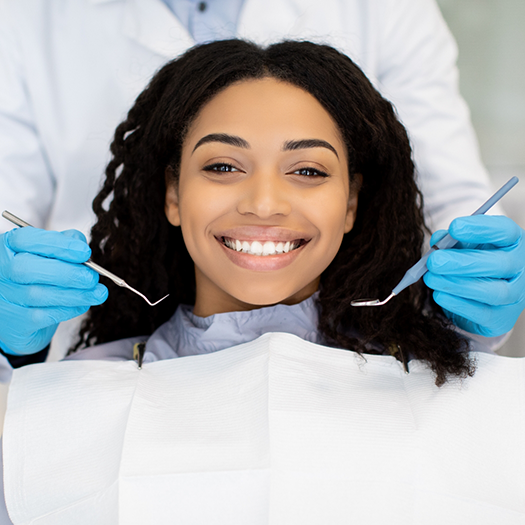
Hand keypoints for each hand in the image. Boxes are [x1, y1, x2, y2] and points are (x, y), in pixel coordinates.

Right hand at [0, 227, 107, 354]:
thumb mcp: (47, 254)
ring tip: (98, 292)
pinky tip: (83, 303)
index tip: (84, 252)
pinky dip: (69, 309)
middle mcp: (0, 271)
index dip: (58, 245)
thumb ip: (63, 243)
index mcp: (6, 248)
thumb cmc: (37, 277)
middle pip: (28, 269)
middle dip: (67, 273)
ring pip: (39, 295)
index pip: (25, 239)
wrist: (20, 313)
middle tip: (92, 277)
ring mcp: (3, 298)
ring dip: (76, 294)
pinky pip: (43, 316)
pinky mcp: (14, 323)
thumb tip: (80, 244)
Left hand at [423, 215, 524, 336]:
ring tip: (430, 278)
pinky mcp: (501, 319)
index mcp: (514, 243)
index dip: (480, 228)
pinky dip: (457, 304)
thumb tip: (438, 239)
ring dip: (457, 284)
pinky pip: (482, 313)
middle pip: (499, 264)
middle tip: (434, 260)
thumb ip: (452, 241)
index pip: (505, 231)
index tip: (454, 227)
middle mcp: (521, 268)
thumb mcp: (465, 246)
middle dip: (463, 262)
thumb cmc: (474, 262)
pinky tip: (439, 295)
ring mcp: (515, 296)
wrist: (483, 297)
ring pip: (492, 291)